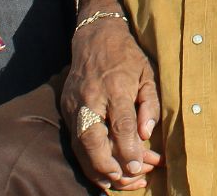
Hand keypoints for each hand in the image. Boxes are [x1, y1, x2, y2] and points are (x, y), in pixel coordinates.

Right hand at [60, 0, 161, 189]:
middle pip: (93, 139)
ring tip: (119, 182)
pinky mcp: (66, 109)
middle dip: (108, 165)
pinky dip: (87, 161)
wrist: (95, 36)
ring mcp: (74, 104)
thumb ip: (150, 104)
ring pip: (80, 145)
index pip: (121, 124)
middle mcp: (91, 97)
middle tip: (129, 179)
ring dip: (97, 169)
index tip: (139, 167)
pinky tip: (103, 174)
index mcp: (115, 86)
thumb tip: (147, 134)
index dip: (129, 149)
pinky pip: (75, 142)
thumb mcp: (148, 73)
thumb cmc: (127, 56)